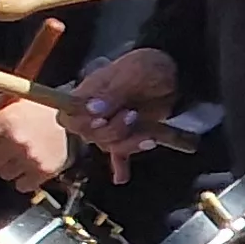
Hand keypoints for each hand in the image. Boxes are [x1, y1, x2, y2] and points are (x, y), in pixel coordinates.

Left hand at [0, 96, 71, 192]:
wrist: (73, 115)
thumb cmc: (34, 107)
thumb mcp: (8, 98)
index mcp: (4, 122)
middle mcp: (16, 142)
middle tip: (1, 150)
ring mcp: (31, 158)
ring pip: (4, 175)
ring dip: (8, 168)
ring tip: (19, 155)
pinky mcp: (45, 171)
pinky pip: (22, 186)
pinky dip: (24, 179)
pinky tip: (29, 166)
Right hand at [64, 48, 178, 181]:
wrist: (175, 72)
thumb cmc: (149, 66)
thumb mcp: (132, 73)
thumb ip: (112, 92)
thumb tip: (93, 110)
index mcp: (87, 94)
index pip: (69, 116)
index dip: (82, 123)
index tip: (102, 119)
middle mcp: (94, 113)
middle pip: (89, 135)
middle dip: (113, 131)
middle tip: (133, 115)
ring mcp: (111, 125)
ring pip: (108, 145)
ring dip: (128, 144)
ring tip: (148, 135)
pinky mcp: (128, 134)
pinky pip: (119, 154)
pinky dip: (120, 166)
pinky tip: (121, 177)